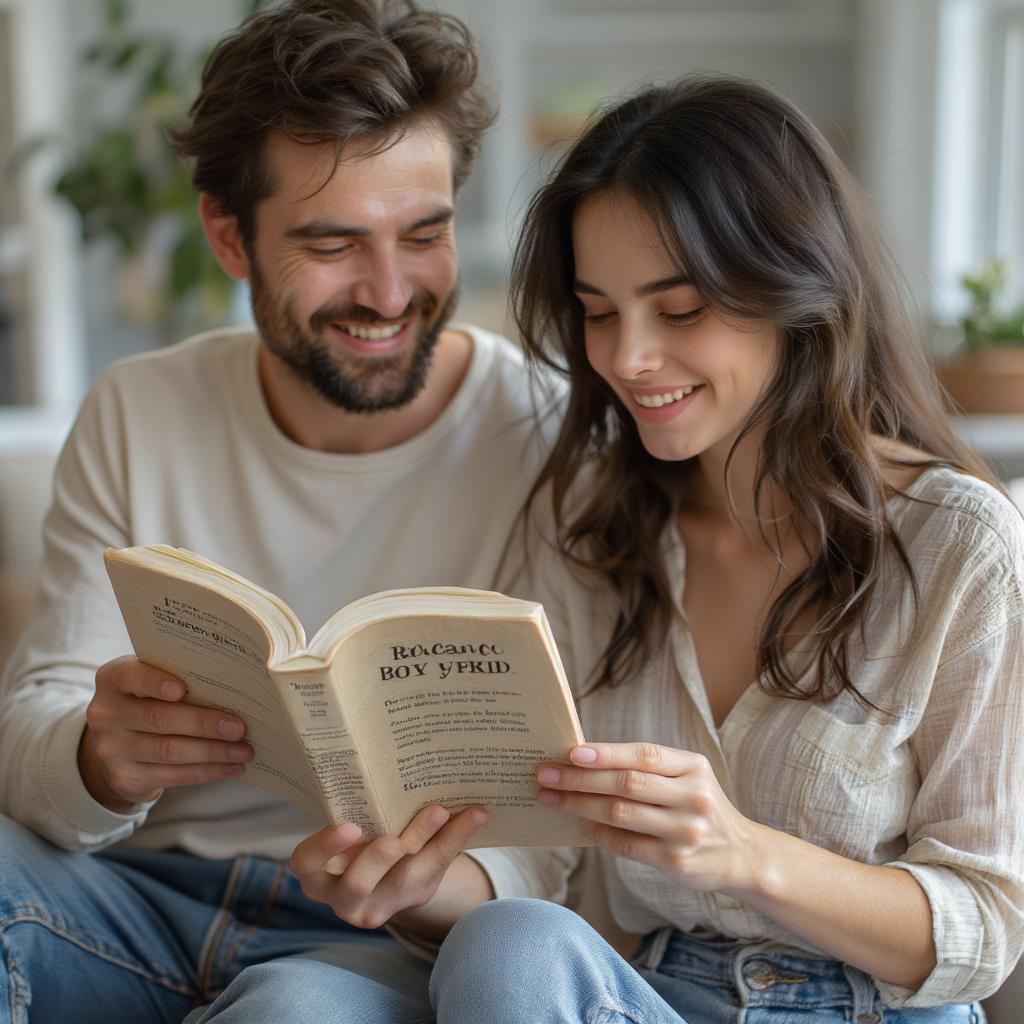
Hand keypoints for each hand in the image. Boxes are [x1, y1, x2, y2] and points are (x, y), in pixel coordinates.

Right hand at [79, 655, 252, 810]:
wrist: (116, 744)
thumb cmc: (149, 700)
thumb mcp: (151, 681)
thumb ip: (179, 676)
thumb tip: (234, 685)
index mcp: (113, 680)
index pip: (132, 676)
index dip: (155, 682)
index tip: (182, 689)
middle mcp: (106, 714)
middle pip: (159, 718)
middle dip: (203, 724)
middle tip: (239, 727)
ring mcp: (112, 750)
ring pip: (170, 751)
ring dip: (213, 752)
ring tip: (244, 750)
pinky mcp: (125, 778)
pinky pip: (173, 775)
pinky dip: (207, 771)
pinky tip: (232, 767)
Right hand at [289, 804, 489, 930]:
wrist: (381, 869)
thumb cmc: (353, 835)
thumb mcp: (345, 826)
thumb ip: (354, 807)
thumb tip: (383, 756)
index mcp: (316, 872)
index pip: (307, 863)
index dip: (324, 848)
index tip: (349, 825)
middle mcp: (343, 896)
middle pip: (358, 884)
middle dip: (379, 858)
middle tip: (396, 839)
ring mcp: (382, 902)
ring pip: (406, 878)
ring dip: (427, 841)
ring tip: (441, 811)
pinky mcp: (415, 896)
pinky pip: (437, 867)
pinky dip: (456, 837)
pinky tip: (476, 814)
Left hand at [536, 742, 759, 894]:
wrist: (741, 855)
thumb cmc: (697, 807)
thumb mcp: (686, 778)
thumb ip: (647, 769)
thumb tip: (583, 760)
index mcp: (693, 767)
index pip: (643, 755)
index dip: (605, 753)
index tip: (570, 752)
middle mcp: (692, 796)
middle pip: (626, 783)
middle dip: (580, 778)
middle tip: (546, 775)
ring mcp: (686, 831)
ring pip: (621, 813)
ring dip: (580, 805)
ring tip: (552, 799)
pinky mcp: (676, 861)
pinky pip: (626, 845)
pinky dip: (599, 834)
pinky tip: (581, 826)